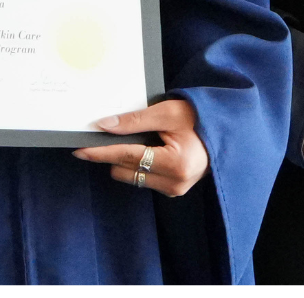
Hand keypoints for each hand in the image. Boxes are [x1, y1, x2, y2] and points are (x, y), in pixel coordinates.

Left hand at [72, 99, 209, 197]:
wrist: (224, 131)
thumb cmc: (199, 118)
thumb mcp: (167, 113)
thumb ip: (135, 120)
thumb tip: (104, 125)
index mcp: (176, 163)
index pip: (128, 157)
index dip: (101, 152)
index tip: (80, 149)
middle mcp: (175, 182)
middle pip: (125, 169)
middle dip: (115, 152)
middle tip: (114, 131)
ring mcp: (175, 190)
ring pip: (131, 176)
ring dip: (128, 159)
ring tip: (145, 139)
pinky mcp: (173, 191)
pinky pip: (143, 178)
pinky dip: (139, 164)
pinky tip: (150, 149)